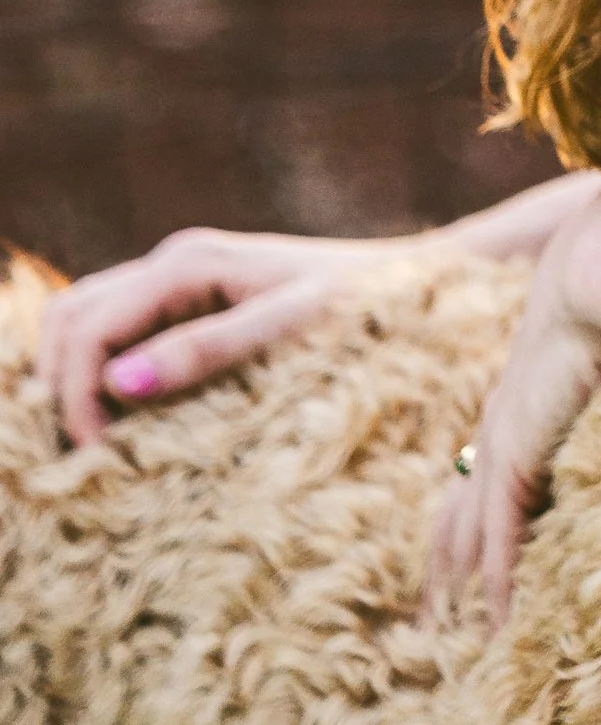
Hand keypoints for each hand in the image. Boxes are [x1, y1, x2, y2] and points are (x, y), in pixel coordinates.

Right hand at [39, 225, 413, 446]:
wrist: (418, 282)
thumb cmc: (367, 305)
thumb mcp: (291, 327)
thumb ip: (208, 351)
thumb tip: (119, 384)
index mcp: (189, 263)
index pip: (87, 325)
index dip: (72, 392)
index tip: (95, 459)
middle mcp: (175, 264)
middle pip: (71, 317)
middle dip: (58, 384)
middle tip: (82, 460)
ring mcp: (183, 282)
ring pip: (88, 322)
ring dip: (74, 378)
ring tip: (93, 447)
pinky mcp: (197, 306)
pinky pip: (124, 335)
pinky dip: (102, 374)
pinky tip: (119, 424)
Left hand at [427, 196, 600, 623]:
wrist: (598, 277)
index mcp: (514, 410)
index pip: (476, 483)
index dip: (462, 527)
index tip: (455, 570)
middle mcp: (496, 432)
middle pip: (454, 516)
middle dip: (442, 569)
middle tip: (430, 621)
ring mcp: (499, 445)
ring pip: (464, 535)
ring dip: (455, 587)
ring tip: (444, 634)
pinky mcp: (515, 457)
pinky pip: (500, 537)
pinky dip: (497, 583)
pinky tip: (497, 622)